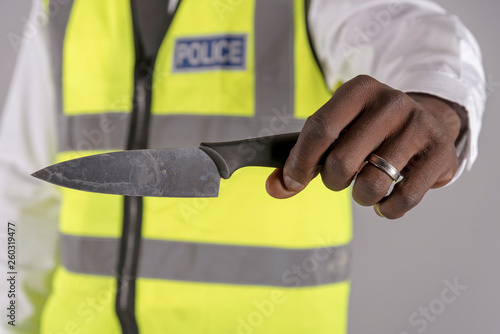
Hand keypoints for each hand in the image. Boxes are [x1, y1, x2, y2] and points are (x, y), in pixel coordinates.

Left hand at [266, 75, 465, 218]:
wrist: (426, 122)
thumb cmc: (369, 131)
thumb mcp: (336, 132)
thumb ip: (302, 158)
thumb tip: (275, 188)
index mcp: (358, 90)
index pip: (319, 129)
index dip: (300, 163)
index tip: (292, 183)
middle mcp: (391, 103)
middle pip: (341, 162)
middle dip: (333, 182)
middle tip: (342, 177)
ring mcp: (419, 126)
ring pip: (371, 184)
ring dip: (361, 197)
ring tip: (367, 186)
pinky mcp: (441, 153)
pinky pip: (403, 200)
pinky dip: (387, 209)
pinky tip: (387, 198)